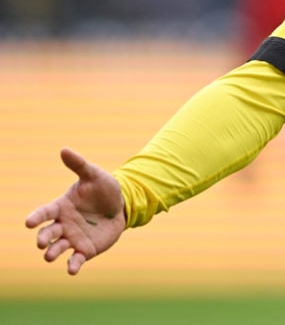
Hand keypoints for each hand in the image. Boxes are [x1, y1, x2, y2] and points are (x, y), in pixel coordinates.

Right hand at [25, 148, 126, 274]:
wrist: (121, 206)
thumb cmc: (104, 189)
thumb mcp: (94, 175)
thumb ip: (79, 165)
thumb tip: (64, 149)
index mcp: (61, 206)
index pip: (44, 212)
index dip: (36, 217)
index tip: (28, 222)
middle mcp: (63, 224)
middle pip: (47, 233)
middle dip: (42, 238)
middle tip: (41, 242)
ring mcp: (72, 238)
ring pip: (57, 248)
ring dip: (52, 252)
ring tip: (49, 255)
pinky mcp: (84, 250)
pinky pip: (75, 259)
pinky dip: (72, 265)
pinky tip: (72, 270)